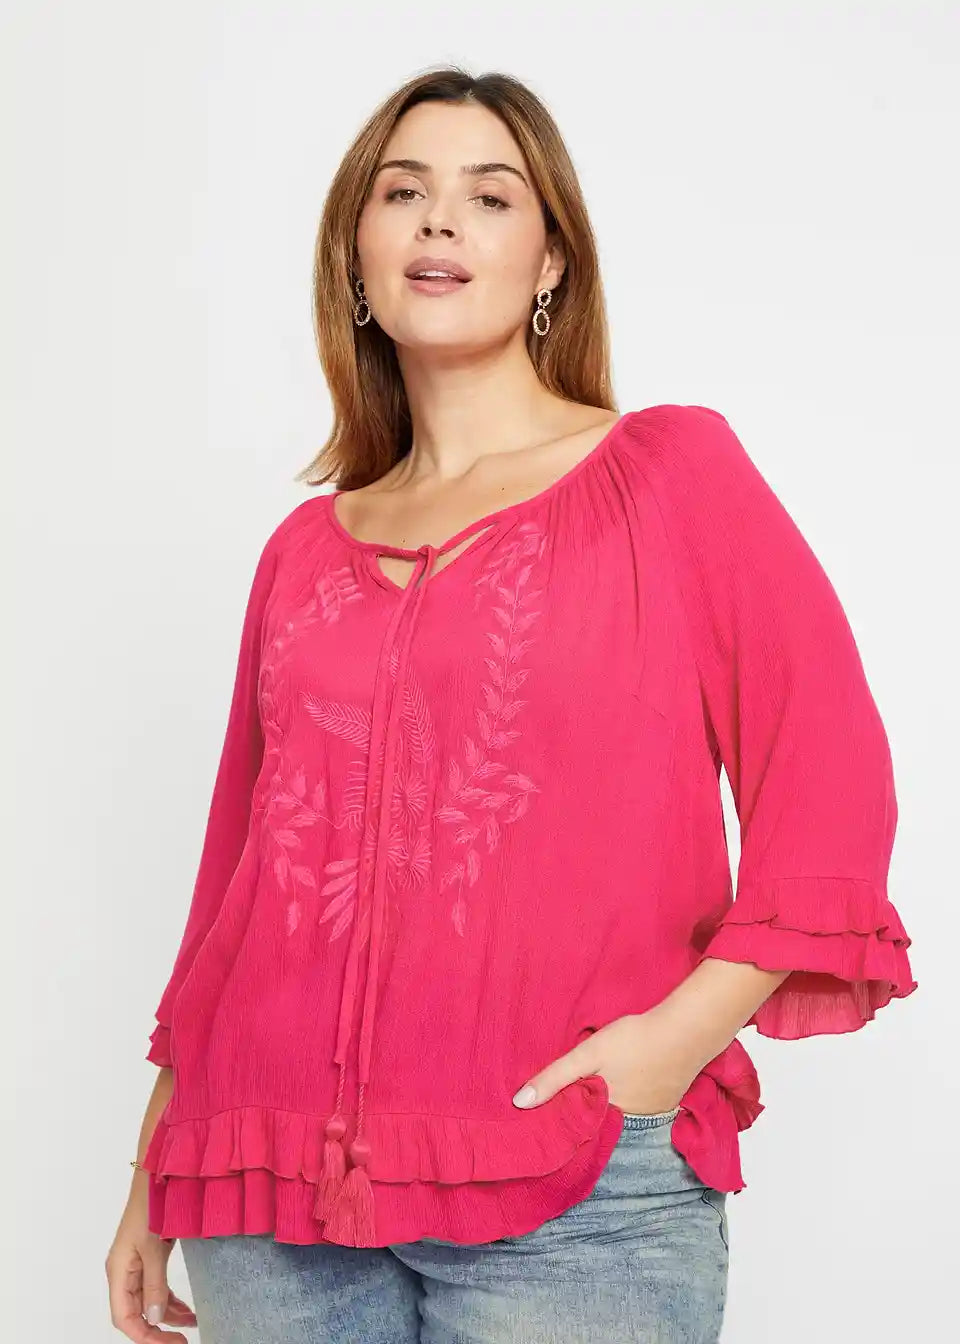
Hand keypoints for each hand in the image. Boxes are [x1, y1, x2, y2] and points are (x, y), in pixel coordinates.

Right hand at [105, 1177, 196, 1340]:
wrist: (157, 1173)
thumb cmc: (151, 1204)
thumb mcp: (154, 1246)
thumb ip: (154, 1284)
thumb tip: (155, 1319)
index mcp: (118, 1271)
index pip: (124, 1318)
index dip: (145, 1336)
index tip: (171, 1343)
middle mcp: (123, 1271)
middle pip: (135, 1314)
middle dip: (157, 1330)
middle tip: (182, 1340)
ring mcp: (135, 1265)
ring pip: (147, 1302)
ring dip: (167, 1316)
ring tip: (192, 1323)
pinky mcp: (148, 1257)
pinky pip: (155, 1288)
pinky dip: (170, 1300)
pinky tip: (187, 1308)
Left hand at [511, 1008, 698, 1113]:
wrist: (686, 1031)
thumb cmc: (634, 1041)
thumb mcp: (588, 1055)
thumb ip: (555, 1078)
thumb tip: (519, 1103)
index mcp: (607, 1117)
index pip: (577, 1132)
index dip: (560, 1125)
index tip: (540, 1122)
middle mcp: (630, 1125)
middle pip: (599, 1126)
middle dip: (582, 1119)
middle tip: (562, 1106)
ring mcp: (651, 1117)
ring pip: (619, 1118)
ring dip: (606, 1110)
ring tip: (588, 1096)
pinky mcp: (666, 1104)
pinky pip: (639, 1109)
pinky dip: (628, 1102)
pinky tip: (623, 1086)